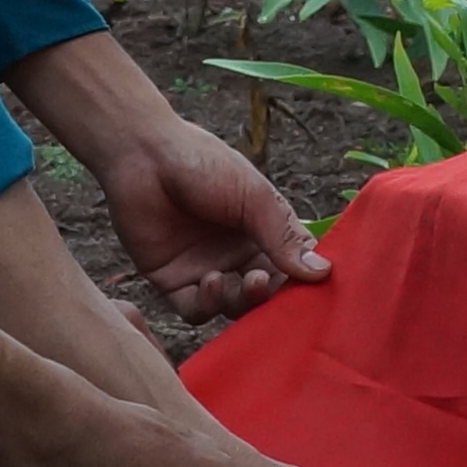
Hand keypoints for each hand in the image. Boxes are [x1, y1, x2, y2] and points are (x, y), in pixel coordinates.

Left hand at [92, 112, 328, 318]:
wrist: (143, 155)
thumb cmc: (203, 164)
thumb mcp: (252, 196)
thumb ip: (284, 237)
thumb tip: (323, 273)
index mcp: (263, 230)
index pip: (294, 266)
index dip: (305, 282)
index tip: (317, 290)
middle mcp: (237, 254)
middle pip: (266, 294)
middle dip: (274, 298)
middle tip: (273, 288)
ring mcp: (206, 269)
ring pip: (235, 308)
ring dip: (245, 302)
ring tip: (247, 280)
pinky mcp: (173, 282)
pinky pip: (197, 312)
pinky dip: (209, 305)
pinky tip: (211, 280)